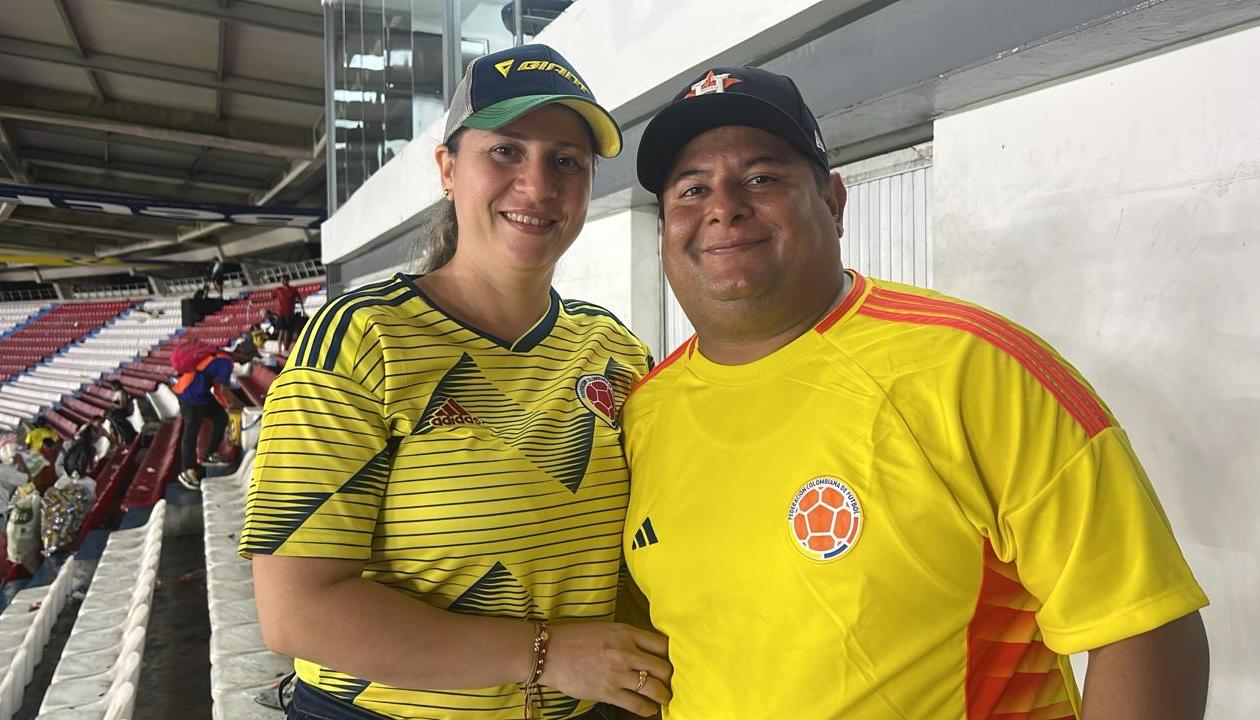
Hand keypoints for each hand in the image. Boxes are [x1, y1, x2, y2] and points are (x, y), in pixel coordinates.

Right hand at [539, 621, 670, 716]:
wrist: (548, 652)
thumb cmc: (574, 638)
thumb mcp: (605, 629)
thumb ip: (626, 638)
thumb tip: (645, 651)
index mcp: (625, 632)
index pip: (661, 644)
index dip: (670, 655)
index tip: (671, 661)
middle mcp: (625, 652)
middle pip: (663, 668)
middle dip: (670, 678)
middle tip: (670, 682)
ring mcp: (617, 673)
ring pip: (654, 688)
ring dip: (663, 696)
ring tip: (665, 699)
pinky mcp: (607, 692)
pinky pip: (636, 704)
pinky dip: (647, 709)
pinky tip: (650, 710)